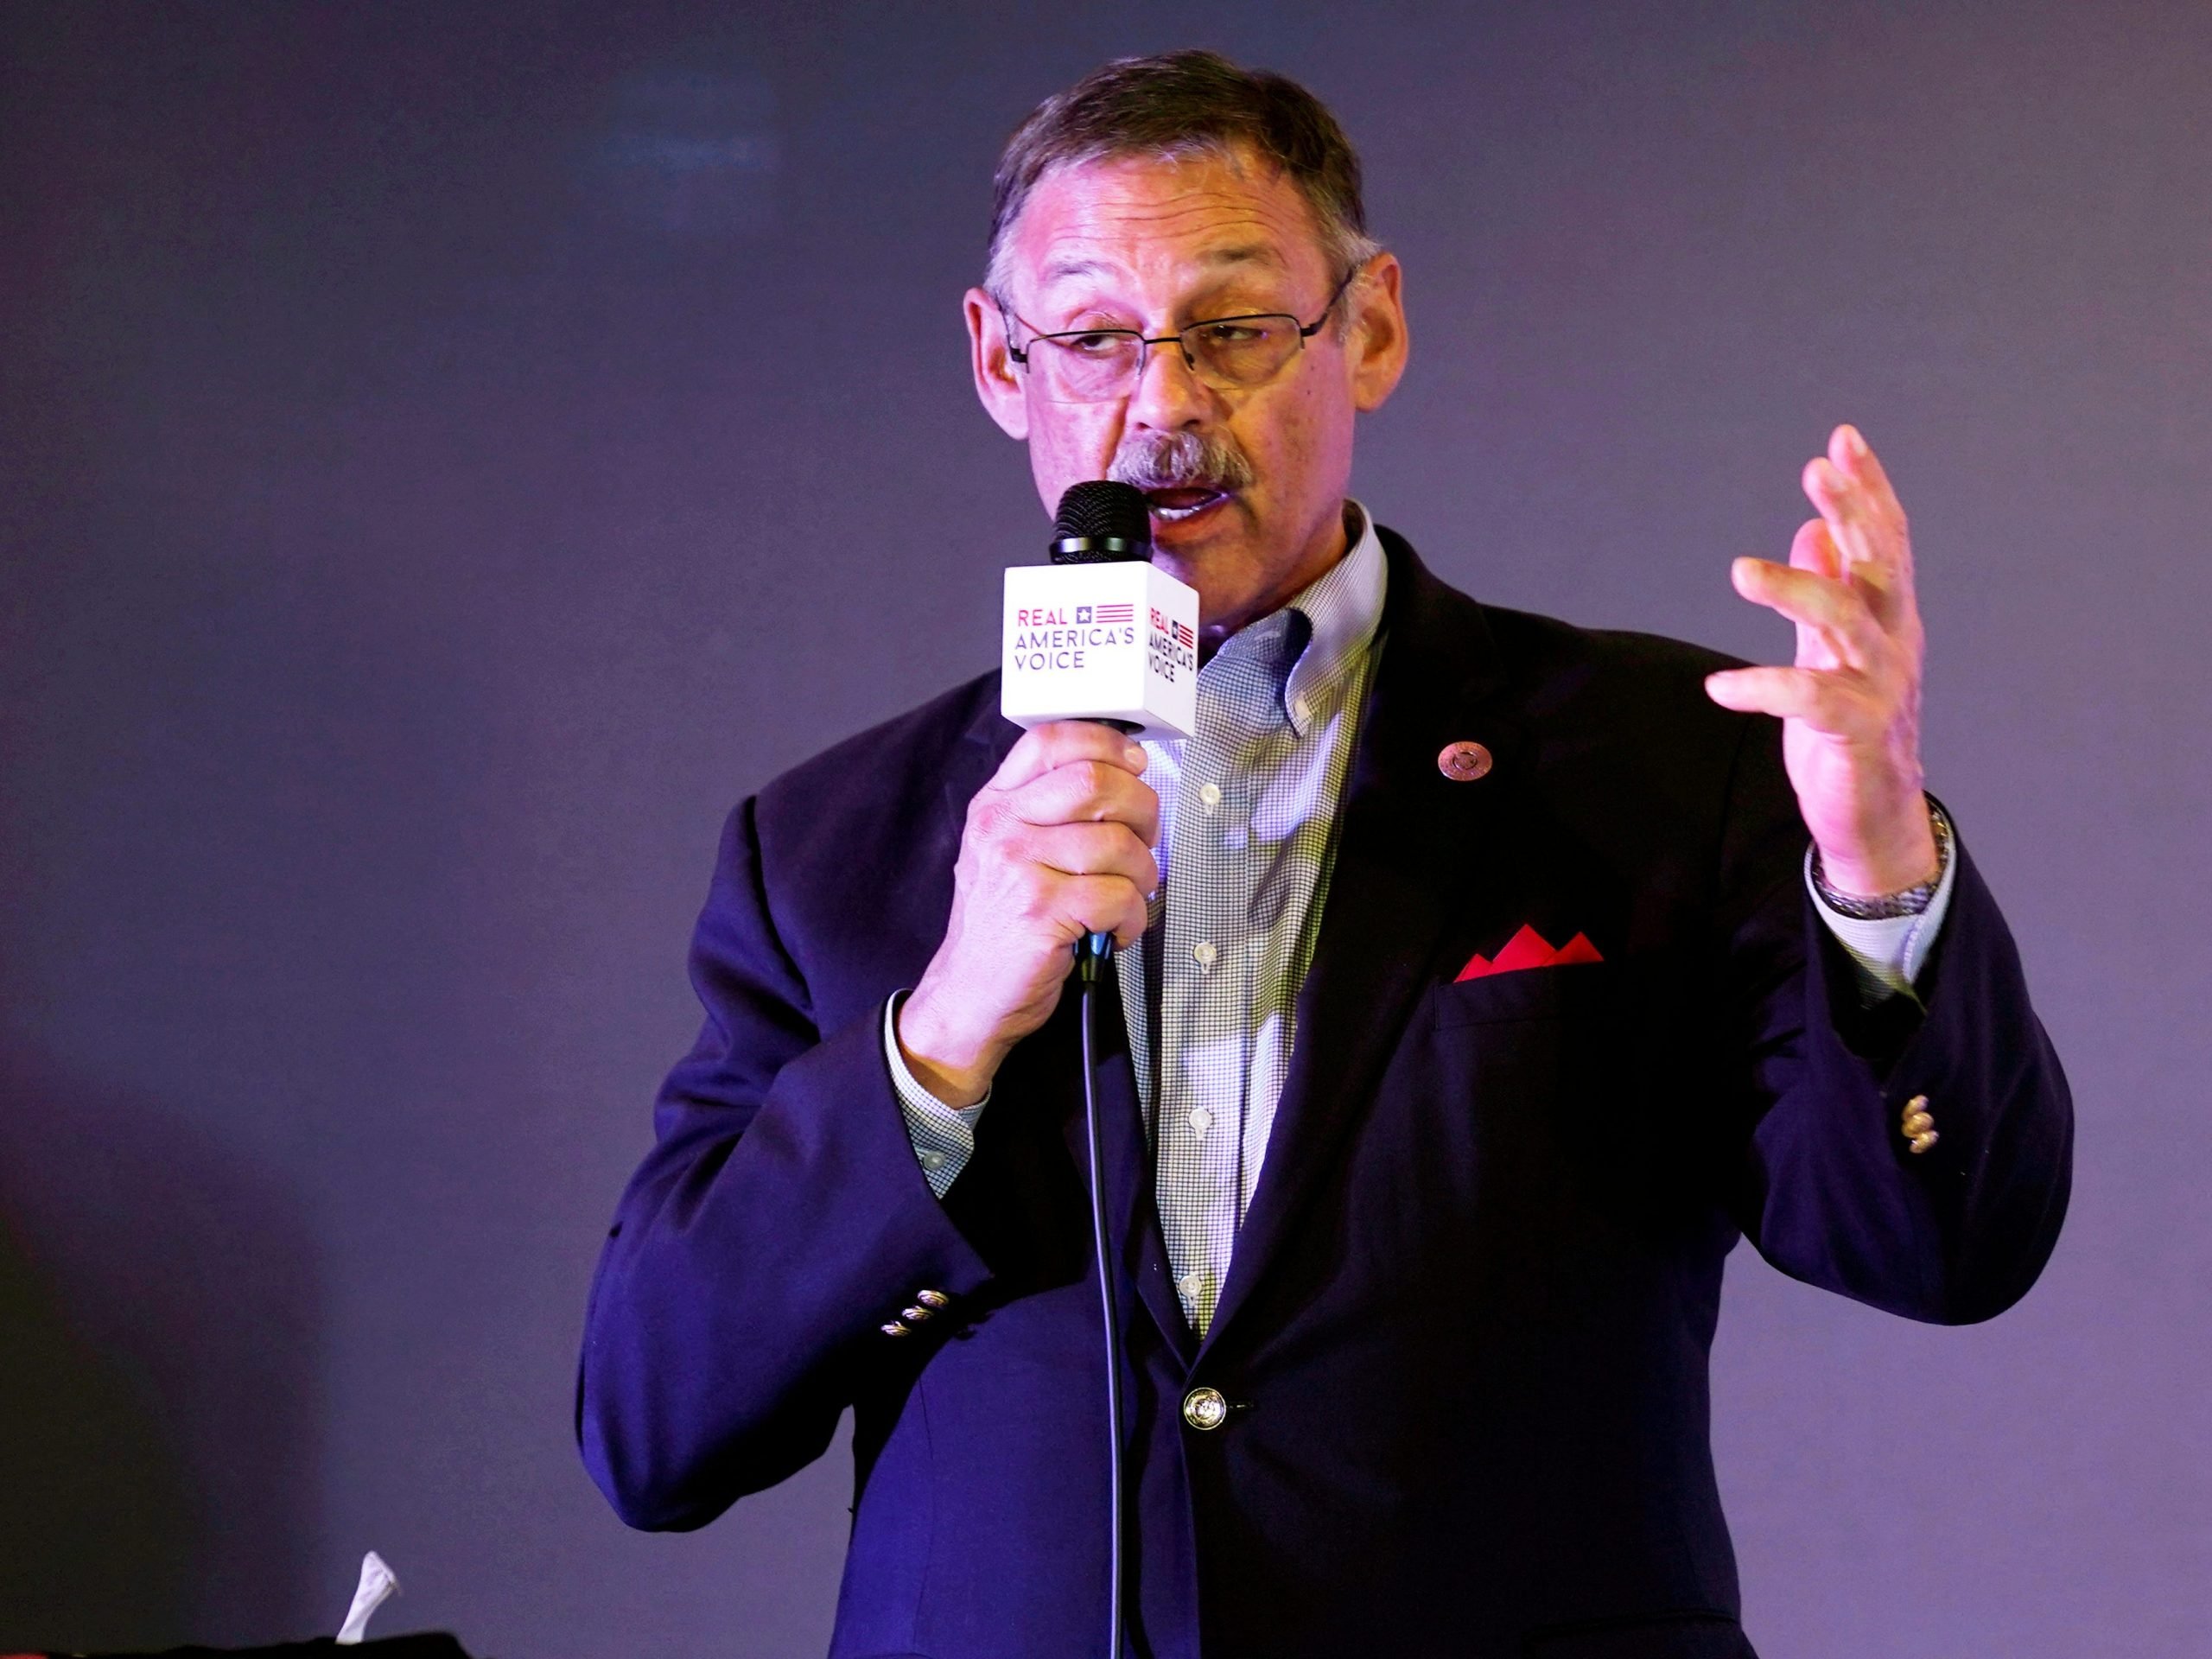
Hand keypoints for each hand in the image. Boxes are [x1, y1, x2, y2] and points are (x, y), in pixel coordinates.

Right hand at [897, 721, 1159, 1104]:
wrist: (968, 993)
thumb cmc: (1000, 925)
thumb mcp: (1007, 852)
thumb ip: (1049, 812)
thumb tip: (1126, 778)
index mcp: (996, 804)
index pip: (1052, 740)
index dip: (1107, 743)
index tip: (1135, 764)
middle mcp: (1002, 828)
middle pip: (1096, 782)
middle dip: (1142, 810)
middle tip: (1144, 841)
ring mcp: (1019, 868)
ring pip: (1118, 844)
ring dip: (1143, 875)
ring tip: (1130, 896)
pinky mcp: (1041, 912)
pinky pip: (1118, 897)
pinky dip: (1133, 917)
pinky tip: (1116, 929)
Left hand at [1705, 424, 1939, 896]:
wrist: (1873, 814)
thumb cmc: (1848, 728)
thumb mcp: (1831, 649)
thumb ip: (1827, 591)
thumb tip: (1812, 531)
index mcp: (1888, 618)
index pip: (1885, 541)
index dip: (1868, 490)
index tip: (1842, 439)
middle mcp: (1894, 643)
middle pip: (1880, 564)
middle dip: (1853, 513)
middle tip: (1816, 470)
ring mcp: (1881, 686)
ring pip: (1845, 621)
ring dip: (1795, 590)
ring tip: (1739, 570)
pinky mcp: (1857, 733)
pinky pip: (1810, 698)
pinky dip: (1763, 687)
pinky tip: (1719, 688)